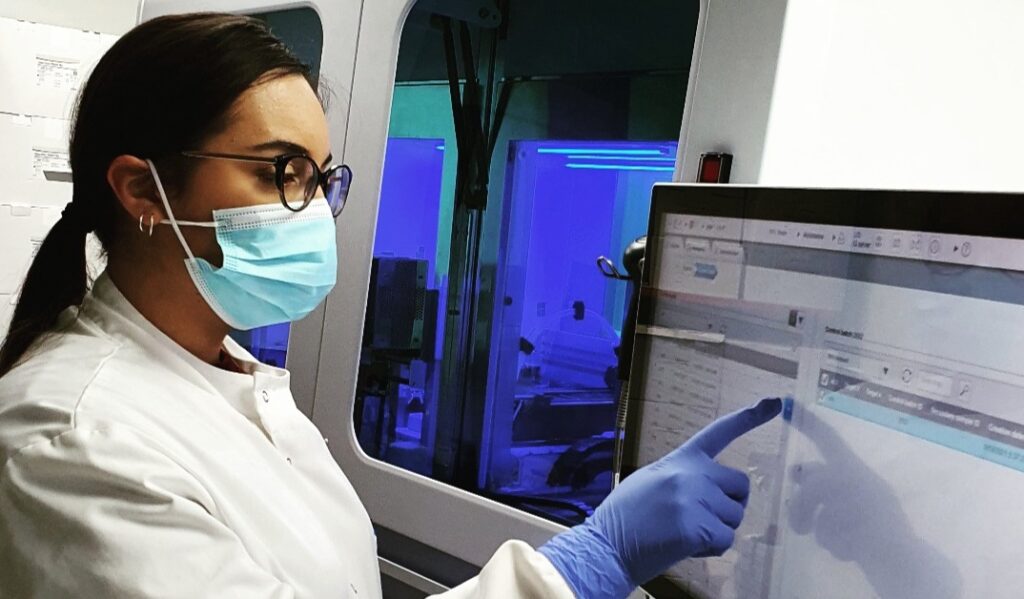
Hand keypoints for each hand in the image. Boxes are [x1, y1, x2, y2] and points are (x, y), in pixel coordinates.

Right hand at [539, 398, 781, 598]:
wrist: (606, 547)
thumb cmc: (627, 518)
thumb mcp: (652, 480)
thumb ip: (683, 476)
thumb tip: (713, 489)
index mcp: (680, 460)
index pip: (718, 433)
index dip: (749, 418)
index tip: (775, 403)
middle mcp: (691, 474)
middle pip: (740, 486)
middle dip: (729, 505)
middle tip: (700, 518)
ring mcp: (694, 499)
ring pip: (735, 517)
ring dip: (716, 530)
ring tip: (682, 532)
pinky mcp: (696, 527)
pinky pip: (725, 541)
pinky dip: (709, 549)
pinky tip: (683, 546)